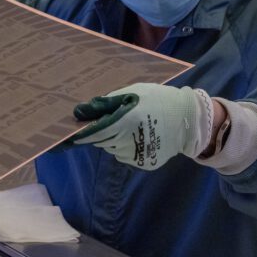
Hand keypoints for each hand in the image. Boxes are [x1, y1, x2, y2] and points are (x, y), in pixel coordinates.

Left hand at [70, 83, 208, 170]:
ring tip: (132, 126)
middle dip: (102, 132)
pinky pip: (126, 155)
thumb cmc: (158, 100)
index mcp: (124, 122)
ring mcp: (136, 155)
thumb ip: (106, 103)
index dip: (80, 133)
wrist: (189, 120)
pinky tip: (140, 135)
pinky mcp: (143, 163)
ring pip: (113, 148)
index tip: (67, 134)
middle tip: (114, 120)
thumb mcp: (132, 93)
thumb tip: (80, 111)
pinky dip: (127, 147)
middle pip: (102, 140)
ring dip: (115, 139)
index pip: (93, 132)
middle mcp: (127, 142)